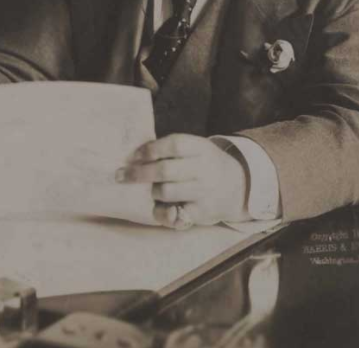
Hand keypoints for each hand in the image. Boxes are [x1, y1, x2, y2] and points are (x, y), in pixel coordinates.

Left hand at [115, 134, 248, 226]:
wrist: (238, 186)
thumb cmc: (205, 164)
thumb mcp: (196, 148)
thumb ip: (172, 149)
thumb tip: (135, 153)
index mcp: (201, 148)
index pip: (174, 144)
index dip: (151, 149)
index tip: (133, 155)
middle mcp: (204, 169)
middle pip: (165, 170)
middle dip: (138, 173)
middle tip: (120, 175)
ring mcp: (203, 192)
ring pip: (165, 192)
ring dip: (152, 190)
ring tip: (153, 189)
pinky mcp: (201, 212)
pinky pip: (172, 214)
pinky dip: (160, 211)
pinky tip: (158, 207)